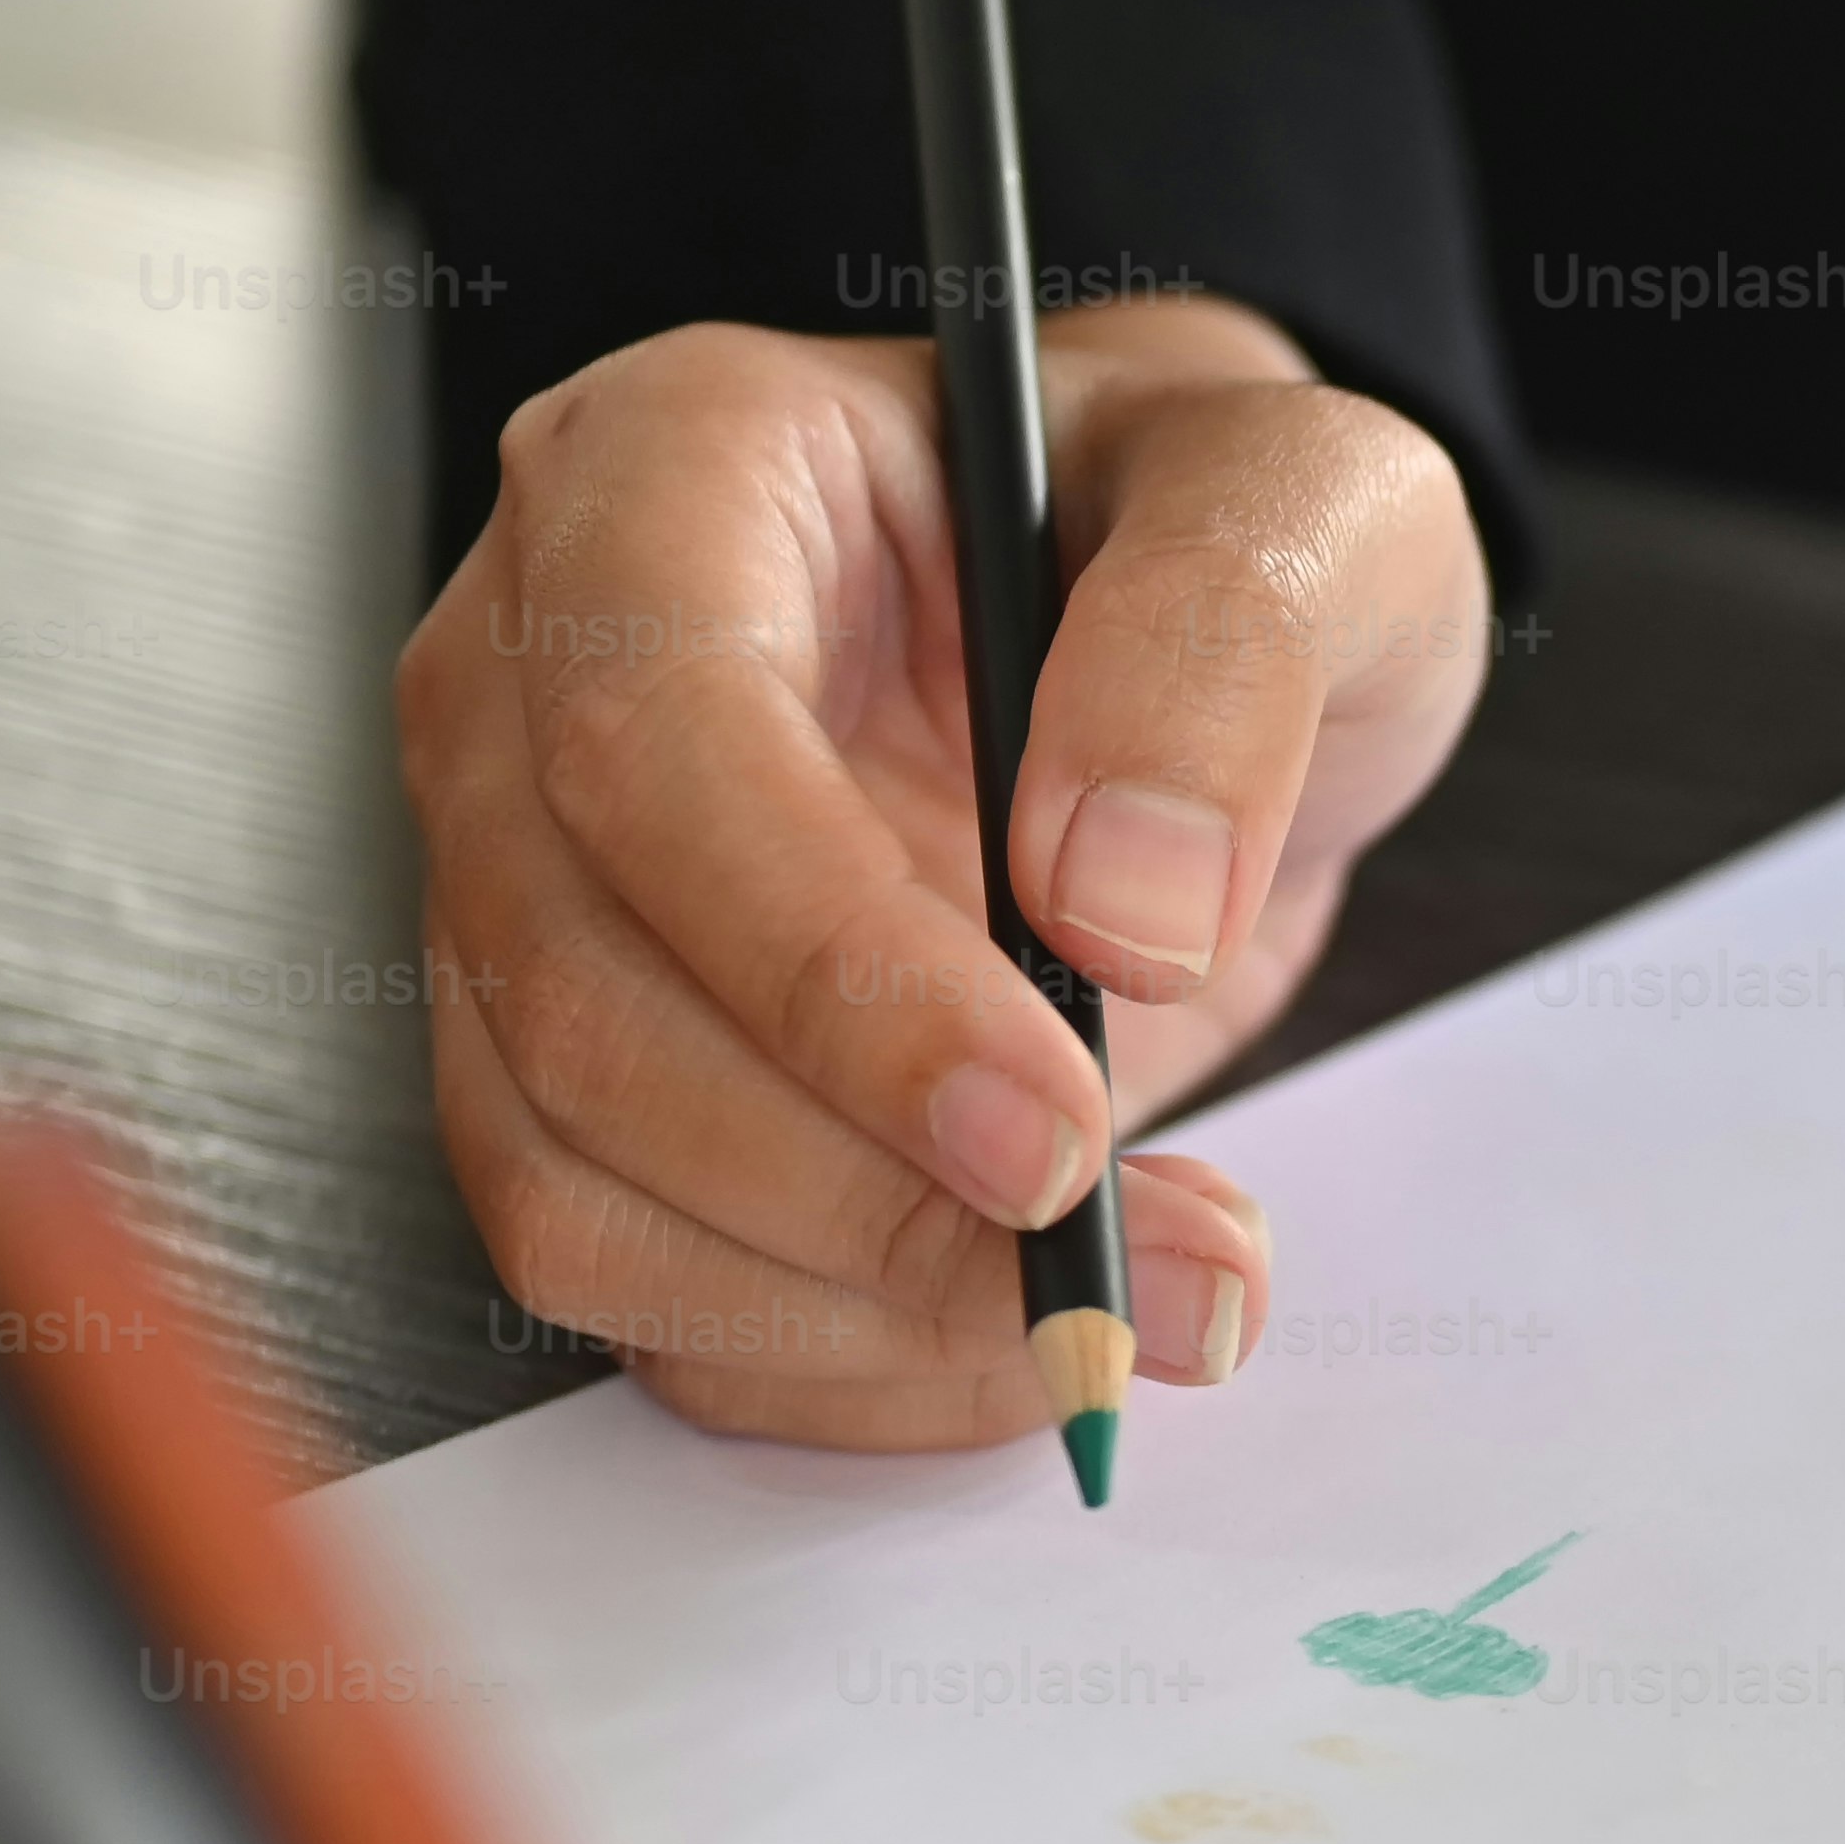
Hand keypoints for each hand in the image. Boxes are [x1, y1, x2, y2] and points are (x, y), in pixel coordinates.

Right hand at [402, 302, 1484, 1446]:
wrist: (1189, 672)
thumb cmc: (1209, 532)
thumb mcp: (1315, 501)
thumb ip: (1229, 651)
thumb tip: (1119, 902)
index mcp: (667, 479)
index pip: (653, 744)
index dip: (832, 972)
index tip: (1051, 1123)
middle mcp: (532, 690)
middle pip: (584, 1005)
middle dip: (866, 1188)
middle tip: (1132, 1252)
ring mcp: (529, 904)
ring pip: (583, 1187)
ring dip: (867, 1303)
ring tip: (1139, 1284)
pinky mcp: (586, 1090)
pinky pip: (650, 1296)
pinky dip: (850, 1364)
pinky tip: (1028, 1321)